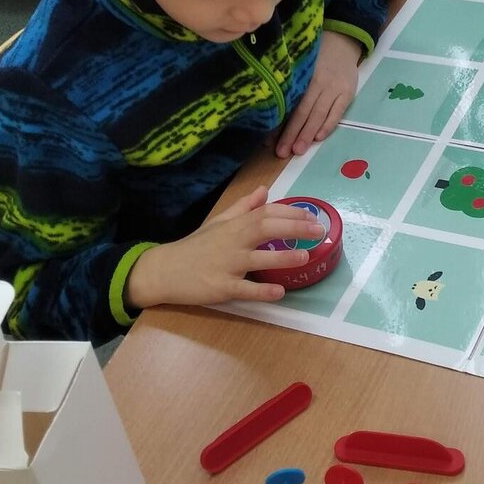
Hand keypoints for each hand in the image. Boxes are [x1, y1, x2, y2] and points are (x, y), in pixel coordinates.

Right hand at [126, 187, 317, 309]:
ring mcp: (226, 265)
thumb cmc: (195, 247)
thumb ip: (243, 208)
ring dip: (282, 258)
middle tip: (318, 230)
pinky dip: (261, 291)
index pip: (265, 213)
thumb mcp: (218, 222)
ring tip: (305, 256)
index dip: (290, 213)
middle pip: (265, 228)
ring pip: (257, 260)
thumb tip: (264, 190)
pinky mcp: (220, 287)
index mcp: (234, 226)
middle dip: (294, 228)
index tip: (312, 215)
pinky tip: (279, 292)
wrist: (164, 270)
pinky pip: (243, 290)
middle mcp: (232, 242)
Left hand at [276, 30, 361, 157]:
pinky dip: (328, 126)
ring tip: (298, 150)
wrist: (342, 41)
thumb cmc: (315, 55)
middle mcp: (320, 82)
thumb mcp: (301, 63)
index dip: (283, 123)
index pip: (292, 104)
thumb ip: (292, 83)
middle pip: (305, 112)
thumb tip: (273, 109)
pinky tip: (318, 138)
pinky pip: (337, 113)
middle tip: (283, 153)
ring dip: (308, 134)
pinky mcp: (348, 93)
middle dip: (293, 134)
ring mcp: (336, 88)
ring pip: (320, 115)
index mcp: (304, 75)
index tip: (271, 140)